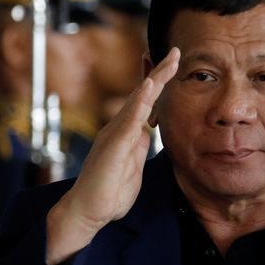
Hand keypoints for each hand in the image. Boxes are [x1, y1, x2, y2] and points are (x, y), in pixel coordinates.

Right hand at [46, 47, 179, 264]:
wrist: (87, 212)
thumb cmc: (108, 194)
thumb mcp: (133, 167)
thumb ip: (140, 149)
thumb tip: (150, 134)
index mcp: (126, 134)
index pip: (145, 104)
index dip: (159, 84)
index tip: (174, 66)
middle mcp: (119, 129)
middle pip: (143, 95)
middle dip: (160, 73)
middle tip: (177, 52)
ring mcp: (115, 135)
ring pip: (137, 101)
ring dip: (154, 80)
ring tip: (170, 61)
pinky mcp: (113, 145)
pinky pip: (130, 119)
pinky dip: (140, 101)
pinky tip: (151, 86)